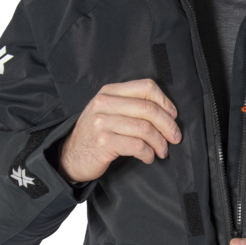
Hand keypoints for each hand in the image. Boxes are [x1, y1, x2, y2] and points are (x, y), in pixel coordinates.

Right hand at [57, 79, 181, 182]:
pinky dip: (148, 154)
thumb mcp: (107, 111)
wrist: (70, 156)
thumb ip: (130, 105)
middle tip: (175, 138)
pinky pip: (137, 146)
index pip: (146, 87)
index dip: (165, 101)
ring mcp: (103, 123)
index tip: (173, 116)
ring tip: (162, 151)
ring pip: (145, 129)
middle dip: (168, 125)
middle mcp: (105, 103)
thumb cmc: (95, 134)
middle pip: (149, 109)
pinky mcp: (104, 142)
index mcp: (109, 92)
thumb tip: (166, 112)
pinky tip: (148, 157)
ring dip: (160, 143)